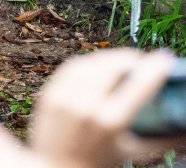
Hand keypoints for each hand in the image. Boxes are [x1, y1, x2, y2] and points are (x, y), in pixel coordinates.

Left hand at [29, 48, 179, 167]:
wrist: (53, 167)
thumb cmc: (100, 160)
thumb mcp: (135, 152)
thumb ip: (164, 139)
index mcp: (110, 123)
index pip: (137, 87)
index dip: (154, 69)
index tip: (165, 58)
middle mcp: (86, 107)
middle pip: (113, 68)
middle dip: (131, 59)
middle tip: (142, 60)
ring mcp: (65, 98)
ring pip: (92, 63)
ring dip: (111, 57)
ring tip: (124, 61)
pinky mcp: (50, 93)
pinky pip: (72, 67)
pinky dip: (89, 62)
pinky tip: (100, 64)